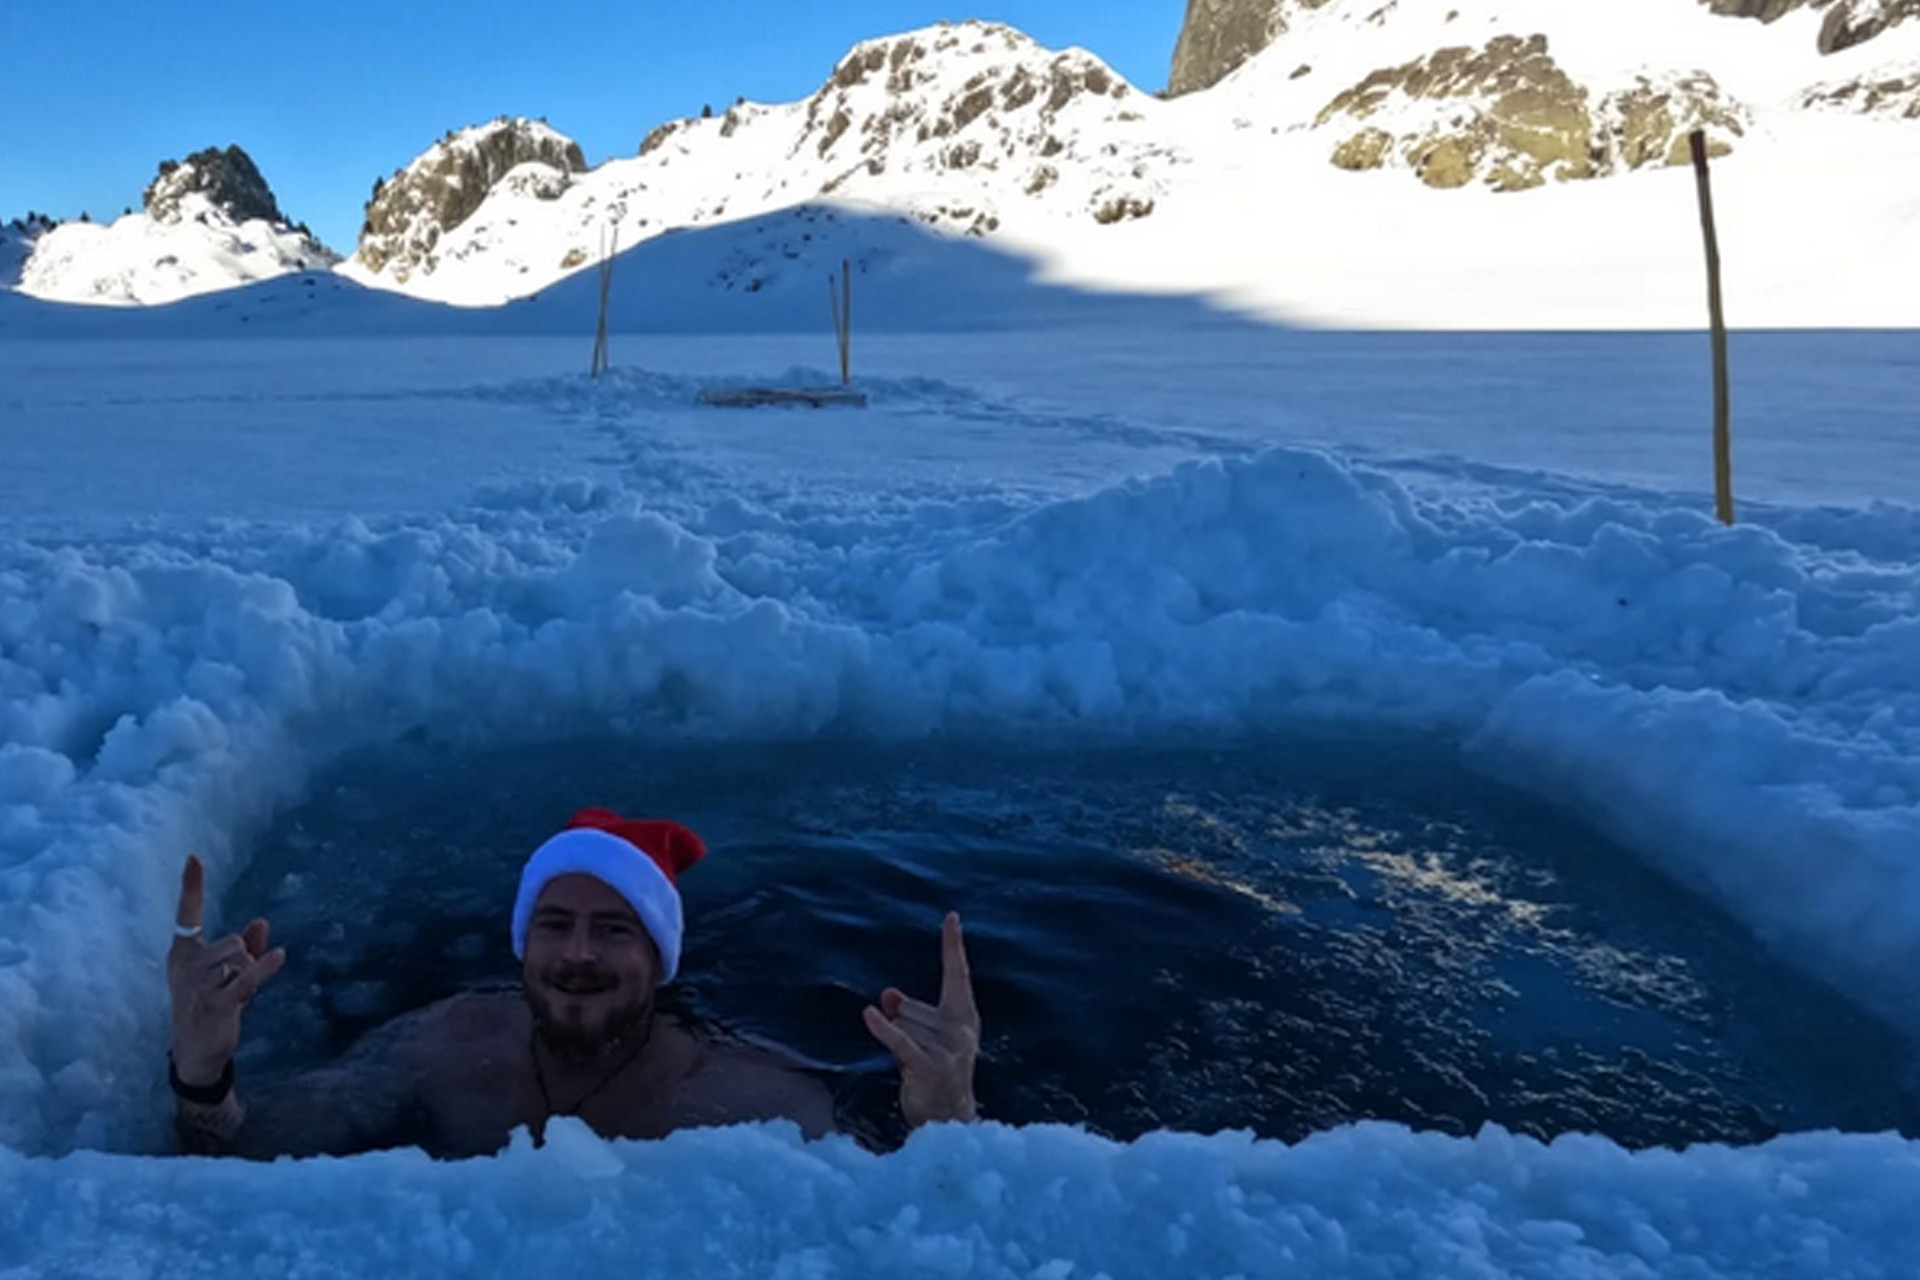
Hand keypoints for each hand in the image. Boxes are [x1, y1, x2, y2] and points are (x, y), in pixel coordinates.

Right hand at [167, 856, 285, 1086]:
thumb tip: (263, 923)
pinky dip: (264, 969)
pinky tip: (279, 956)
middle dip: (243, 956)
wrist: (196, 1052)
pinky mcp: (216, 1005)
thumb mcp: (225, 972)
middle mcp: (185, 967)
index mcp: (182, 954)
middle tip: (236, 977)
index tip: (194, 858)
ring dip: (249, 970)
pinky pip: (245, 979)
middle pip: (230, 941)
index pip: (186, 914)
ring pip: (238, 957)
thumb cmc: (209, 1004)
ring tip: (240, 988)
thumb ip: (246, 947)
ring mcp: (198, 987)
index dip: (192, 886)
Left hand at [862, 911, 979, 1127]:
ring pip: (902, 1025)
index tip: (951, 917)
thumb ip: (909, 1012)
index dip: (953, 945)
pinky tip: (868, 1014)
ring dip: (898, 1045)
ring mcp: (949, 1049)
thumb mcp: (926, 1036)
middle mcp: (961, 1029)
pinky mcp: (930, 1067)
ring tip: (916, 1068)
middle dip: (904, 1028)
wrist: (948, 1119)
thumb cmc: (936, 1071)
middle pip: (910, 1008)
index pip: (957, 973)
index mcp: (964, 1015)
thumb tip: (887, 995)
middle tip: (919, 1057)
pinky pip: (900, 1040)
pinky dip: (883, 1029)